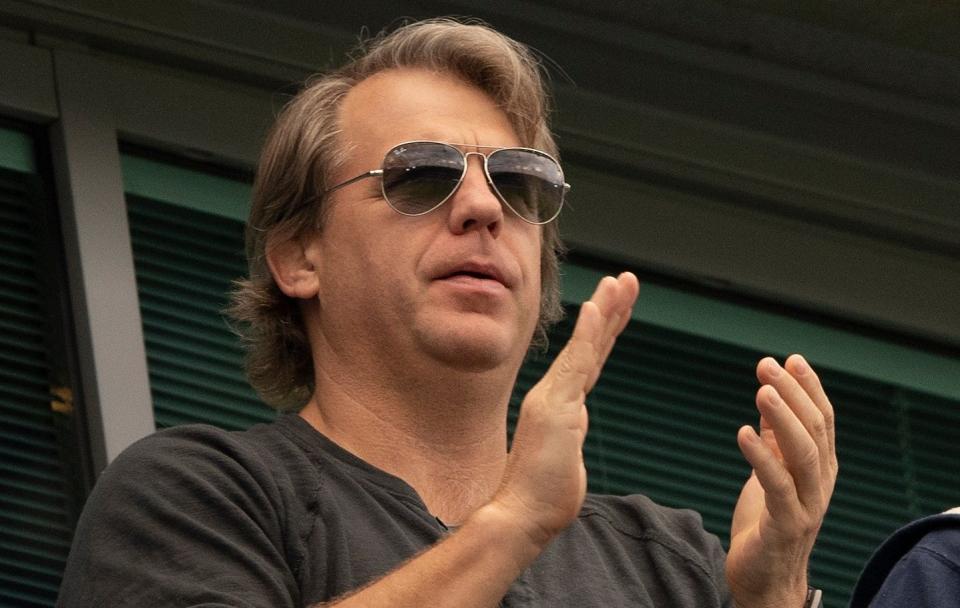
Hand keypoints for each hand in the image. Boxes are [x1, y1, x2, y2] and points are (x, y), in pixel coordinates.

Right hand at [491, 272, 638, 550]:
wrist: (519, 514)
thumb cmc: (542, 496)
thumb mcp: (565, 459)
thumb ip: (570, 438)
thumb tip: (573, 432)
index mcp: (560, 403)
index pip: (589, 359)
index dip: (604, 330)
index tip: (617, 303)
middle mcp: (556, 393)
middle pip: (590, 344)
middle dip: (609, 308)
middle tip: (624, 279)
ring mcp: (555, 397)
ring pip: (586, 345)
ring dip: (605, 309)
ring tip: (620, 281)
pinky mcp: (557, 405)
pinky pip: (577, 362)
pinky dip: (588, 332)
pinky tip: (598, 307)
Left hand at [726, 355, 837, 607]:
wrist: (764, 579)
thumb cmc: (767, 522)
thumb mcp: (772, 472)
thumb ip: (775, 439)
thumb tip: (770, 395)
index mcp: (820, 468)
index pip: (823, 420)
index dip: (810, 388)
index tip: (790, 359)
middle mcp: (821, 483)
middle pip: (815, 430)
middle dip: (793, 393)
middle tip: (768, 365)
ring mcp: (808, 505)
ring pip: (805, 454)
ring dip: (784, 419)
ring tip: (762, 390)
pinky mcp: (786, 525)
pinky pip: (778, 486)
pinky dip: (761, 457)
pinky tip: (743, 433)